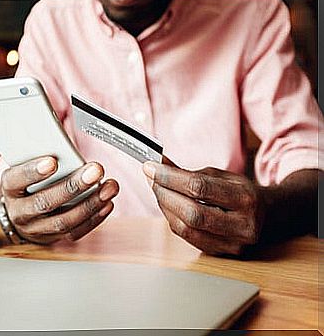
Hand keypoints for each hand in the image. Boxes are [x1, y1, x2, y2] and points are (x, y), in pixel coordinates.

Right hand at [0, 156, 118, 243]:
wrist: (19, 211)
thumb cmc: (25, 180)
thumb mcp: (22, 161)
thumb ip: (36, 145)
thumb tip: (61, 115)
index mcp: (9, 187)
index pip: (16, 180)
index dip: (33, 171)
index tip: (52, 161)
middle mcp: (20, 211)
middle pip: (45, 202)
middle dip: (73, 186)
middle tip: (95, 170)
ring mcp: (37, 227)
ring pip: (63, 220)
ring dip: (90, 203)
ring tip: (109, 186)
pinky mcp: (54, 237)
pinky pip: (75, 232)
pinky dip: (94, 219)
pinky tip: (106, 203)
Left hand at [143, 162, 261, 255]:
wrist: (268, 217)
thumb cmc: (241, 192)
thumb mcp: (221, 176)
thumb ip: (189, 172)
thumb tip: (158, 165)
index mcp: (245, 198)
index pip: (199, 187)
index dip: (170, 177)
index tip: (151, 167)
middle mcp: (242, 225)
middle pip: (191, 212)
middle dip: (165, 193)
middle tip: (151, 178)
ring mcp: (233, 244)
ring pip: (186, 228)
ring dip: (165, 207)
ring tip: (157, 190)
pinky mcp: (222, 254)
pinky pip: (187, 238)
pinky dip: (173, 220)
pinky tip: (167, 206)